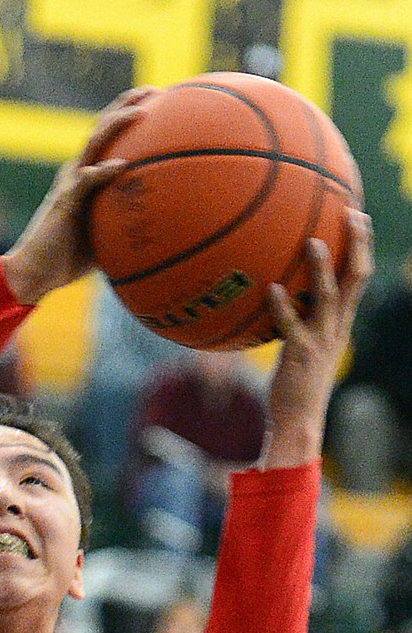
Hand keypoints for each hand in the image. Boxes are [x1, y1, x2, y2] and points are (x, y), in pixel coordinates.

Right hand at [0, 87, 157, 305]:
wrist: (35, 272)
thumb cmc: (68, 259)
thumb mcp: (104, 236)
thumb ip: (124, 222)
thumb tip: (159, 229)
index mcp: (84, 176)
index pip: (106, 138)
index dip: (125, 116)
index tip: (154, 101)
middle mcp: (76, 172)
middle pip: (101, 128)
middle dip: (125, 105)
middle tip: (152, 89)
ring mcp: (69, 184)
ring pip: (94, 144)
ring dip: (116, 125)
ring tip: (140, 112)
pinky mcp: (65, 201)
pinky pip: (86, 181)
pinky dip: (103, 171)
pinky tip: (121, 165)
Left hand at [260, 208, 370, 467]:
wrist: (298, 420)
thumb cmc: (296, 382)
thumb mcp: (305, 345)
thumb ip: (300, 319)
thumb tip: (278, 290)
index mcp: (341, 322)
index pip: (358, 277)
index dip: (361, 246)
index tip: (357, 216)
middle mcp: (337, 327)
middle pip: (356, 278)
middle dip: (357, 244)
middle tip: (352, 212)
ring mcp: (320, 339)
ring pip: (328, 297)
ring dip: (322, 268)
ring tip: (312, 241)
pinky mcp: (300, 354)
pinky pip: (292, 325)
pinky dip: (282, 306)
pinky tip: (271, 289)